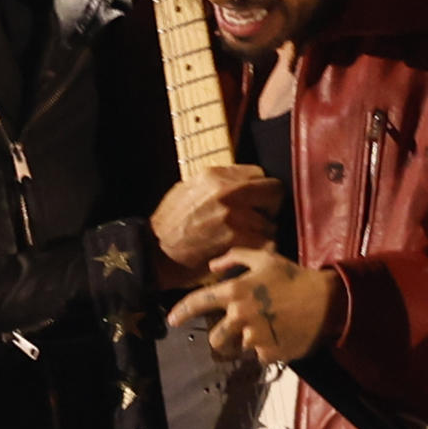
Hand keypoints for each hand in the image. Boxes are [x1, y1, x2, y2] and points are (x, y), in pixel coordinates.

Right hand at [149, 165, 283, 286]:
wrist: (154, 253)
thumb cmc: (169, 226)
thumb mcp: (187, 190)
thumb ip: (215, 183)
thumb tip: (240, 182)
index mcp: (214, 176)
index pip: (258, 174)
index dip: (259, 191)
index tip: (255, 204)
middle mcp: (226, 191)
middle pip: (274, 192)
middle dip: (269, 208)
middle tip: (259, 222)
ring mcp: (233, 215)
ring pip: (270, 223)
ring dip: (262, 234)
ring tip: (245, 242)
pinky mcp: (236, 239)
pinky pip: (266, 242)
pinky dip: (259, 251)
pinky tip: (245, 254)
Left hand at [165, 248, 343, 364]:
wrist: (327, 302)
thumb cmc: (294, 277)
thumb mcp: (265, 259)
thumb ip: (235, 258)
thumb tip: (212, 267)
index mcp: (236, 291)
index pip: (200, 302)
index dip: (182, 312)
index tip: (172, 321)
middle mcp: (240, 315)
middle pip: (215, 338)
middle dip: (222, 337)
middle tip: (237, 330)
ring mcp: (254, 336)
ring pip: (238, 347)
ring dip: (246, 341)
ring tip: (265, 329)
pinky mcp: (269, 353)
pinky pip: (258, 355)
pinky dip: (265, 348)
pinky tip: (279, 335)